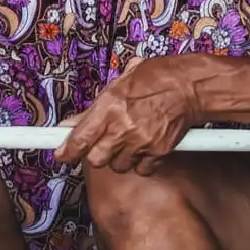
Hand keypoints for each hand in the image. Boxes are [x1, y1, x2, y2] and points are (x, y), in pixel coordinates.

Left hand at [54, 55, 204, 174]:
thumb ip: (92, 110)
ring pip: (118, 166)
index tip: (60, 155)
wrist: (189, 86)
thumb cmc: (155, 79)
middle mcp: (123, 127)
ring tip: (127, 141)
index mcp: (109, 107)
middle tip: (102, 143)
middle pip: (96, 159)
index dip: (66, 151)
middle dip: (95, 154)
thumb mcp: (117, 86)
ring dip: (118, 158)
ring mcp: (142, 142)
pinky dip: (141, 163)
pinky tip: (143, 148)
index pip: (80, 138)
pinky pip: (142, 169)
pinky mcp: (159, 152)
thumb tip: (69, 125)